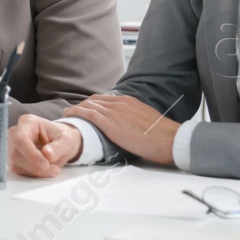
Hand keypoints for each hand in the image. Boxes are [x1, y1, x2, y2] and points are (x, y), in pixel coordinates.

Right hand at [8, 114, 83, 176]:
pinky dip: (34, 174)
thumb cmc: (62, 137)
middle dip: (36, 166)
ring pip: (17, 164)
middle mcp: (16, 133)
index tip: (46, 164)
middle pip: (17, 154)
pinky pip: (20, 171)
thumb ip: (58, 147)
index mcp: (27, 122)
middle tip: (55, 169)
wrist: (61, 143)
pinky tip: (46, 171)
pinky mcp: (14, 159)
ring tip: (54, 170)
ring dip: (37, 172)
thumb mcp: (66, 140)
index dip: (31, 154)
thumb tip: (48, 155)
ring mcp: (13, 147)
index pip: (20, 139)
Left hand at [63, 94, 178, 164]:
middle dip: (83, 105)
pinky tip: (68, 115)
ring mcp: (114, 113)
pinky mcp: (110, 124)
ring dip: (76, 109)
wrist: (171, 140)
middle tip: (74, 111)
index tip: (86, 108)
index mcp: (129, 101)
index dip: (93, 103)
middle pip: (94, 100)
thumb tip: (130, 124)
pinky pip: (88, 114)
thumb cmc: (163, 135)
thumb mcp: (147, 119)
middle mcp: (120, 103)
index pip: (105, 99)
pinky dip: (76, 113)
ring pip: (89, 105)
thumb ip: (135, 117)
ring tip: (68, 113)